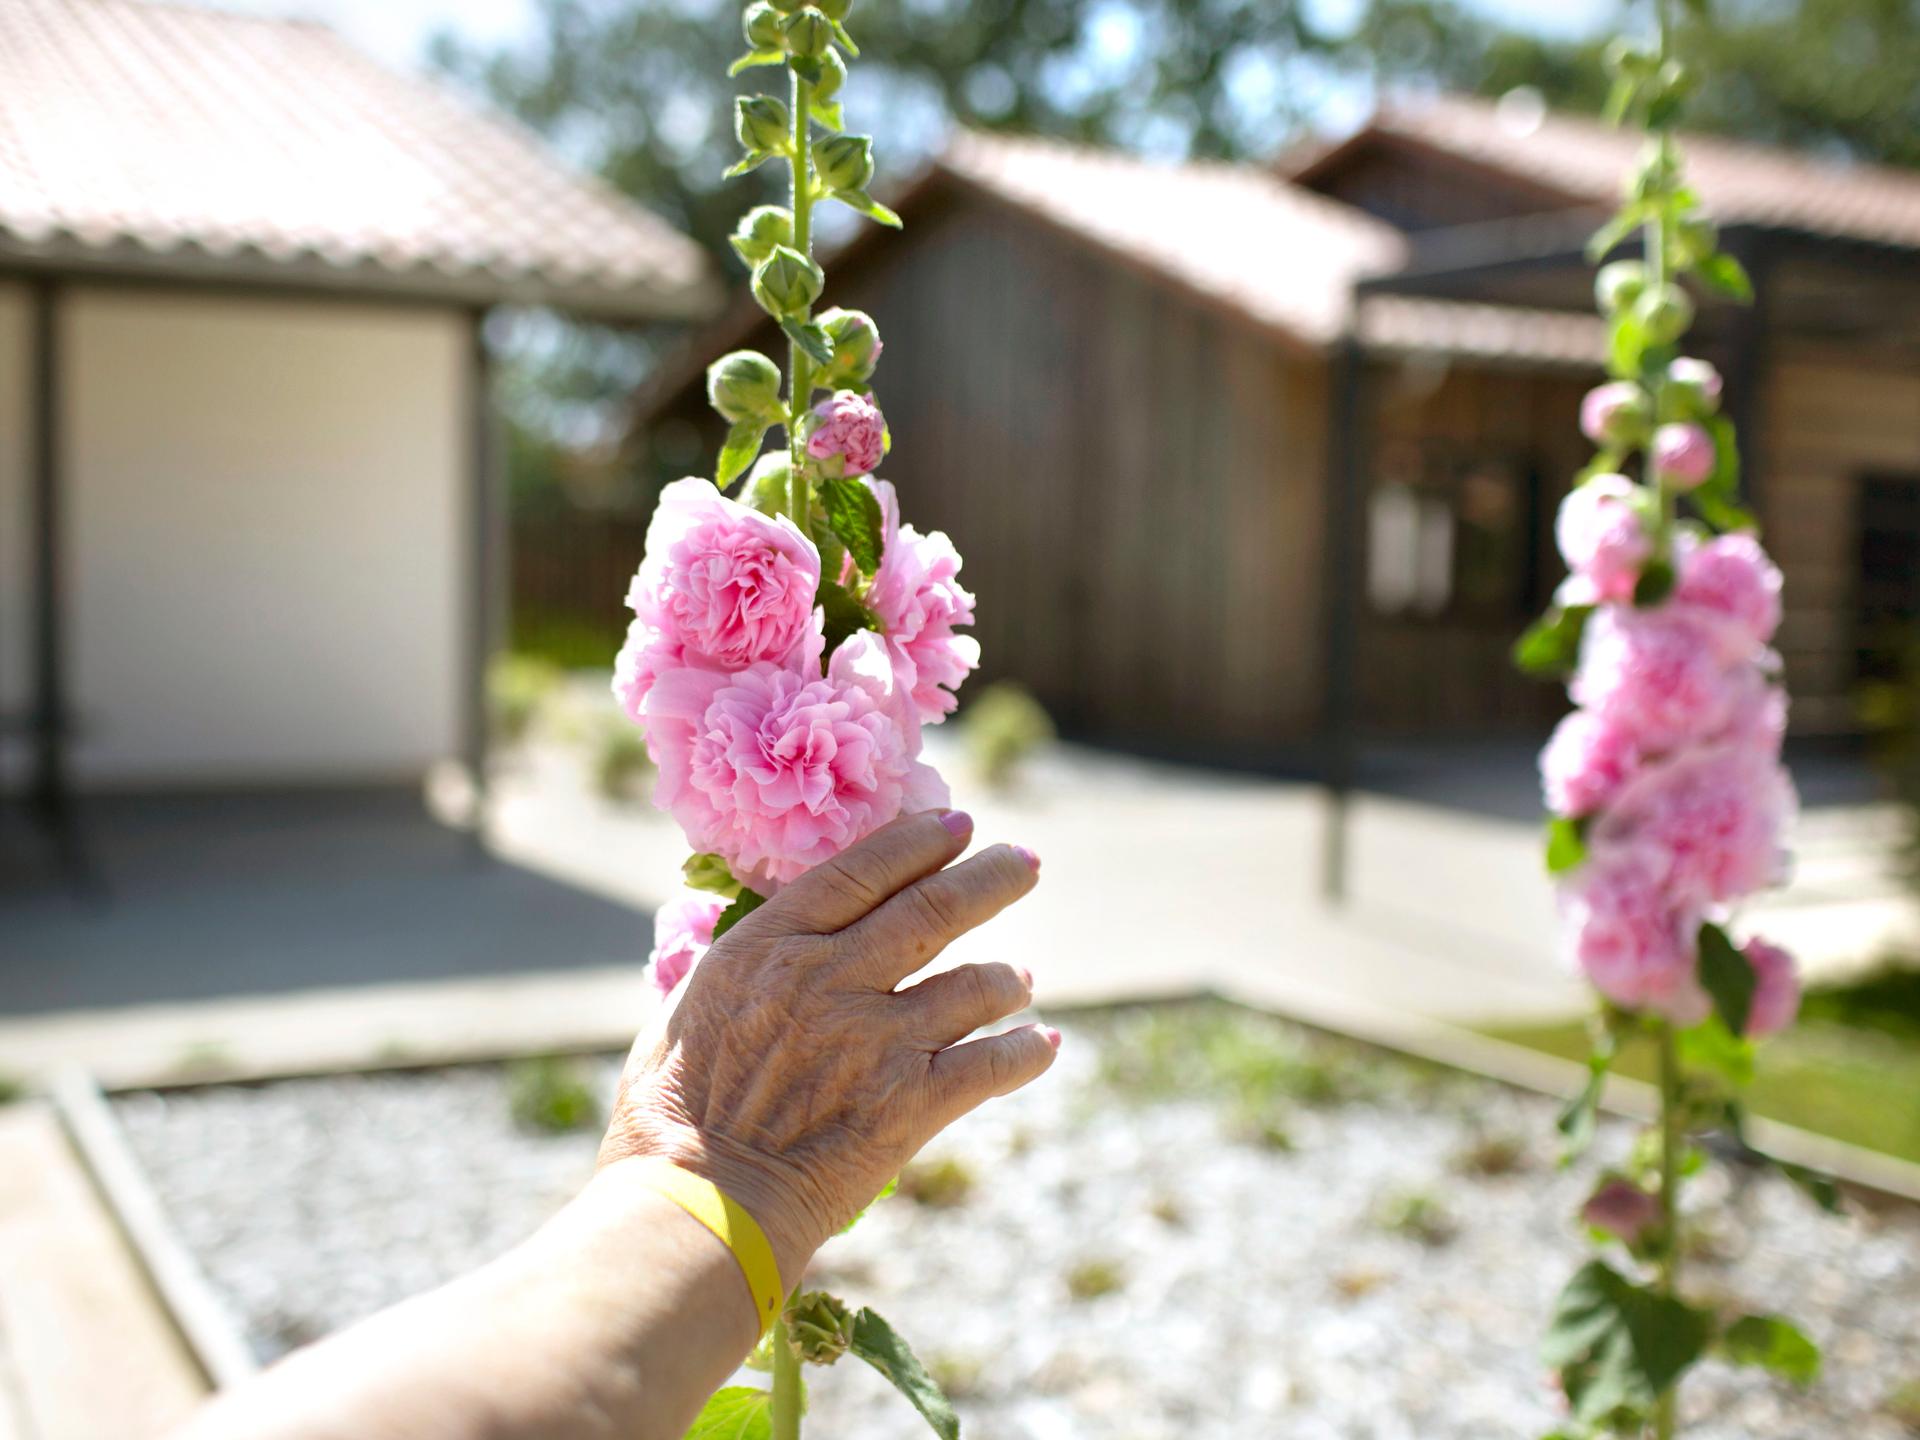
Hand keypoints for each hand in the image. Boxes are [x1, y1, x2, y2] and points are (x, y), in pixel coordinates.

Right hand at [597, 810, 1054, 1285]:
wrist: (697, 1207)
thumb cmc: (669, 1120)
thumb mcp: (683, 1014)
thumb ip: (736, 969)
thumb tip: (757, 936)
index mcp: (771, 948)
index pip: (860, 872)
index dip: (916, 843)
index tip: (955, 824)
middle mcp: (832, 980)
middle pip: (932, 909)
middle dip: (988, 880)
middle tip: (1024, 863)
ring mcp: (878, 1040)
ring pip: (972, 985)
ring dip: (1005, 977)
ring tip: (1020, 976)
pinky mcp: (910, 1104)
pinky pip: (990, 1065)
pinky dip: (1025, 1051)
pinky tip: (1045, 1045)